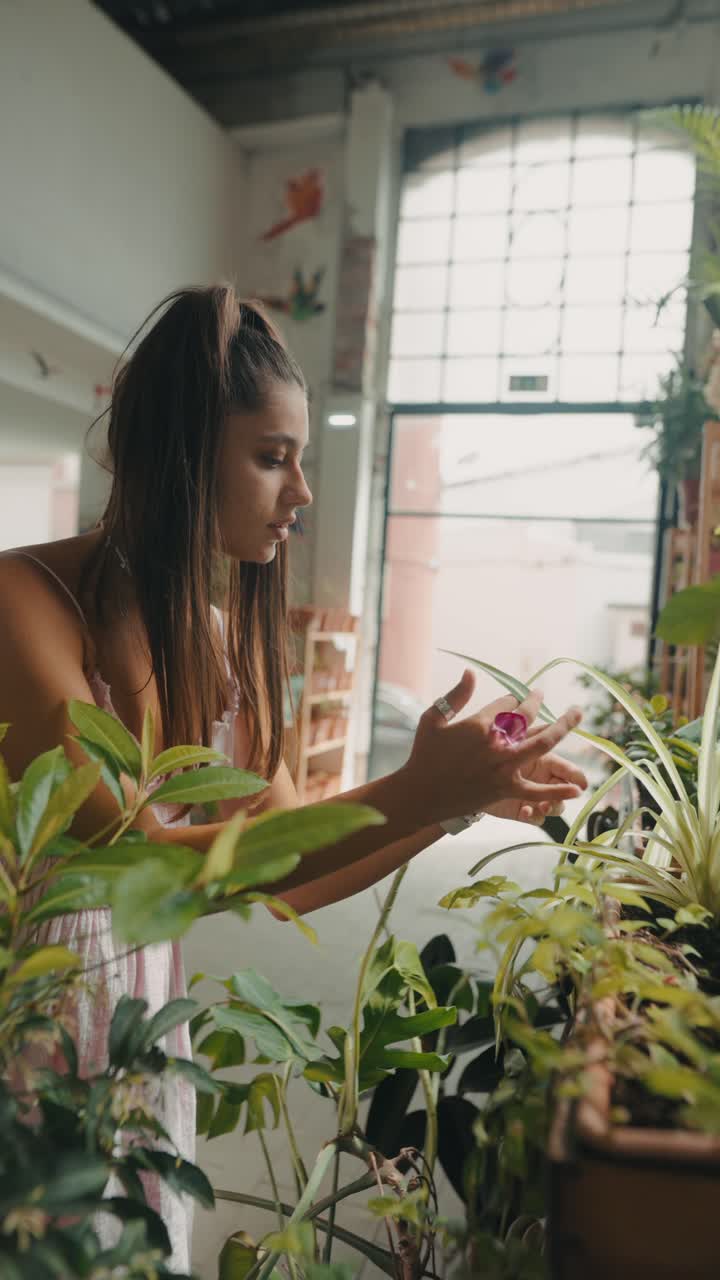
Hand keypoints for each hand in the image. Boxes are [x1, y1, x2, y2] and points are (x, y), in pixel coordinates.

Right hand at [404, 668, 584, 826]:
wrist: (421, 794)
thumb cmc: (424, 754)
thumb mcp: (433, 718)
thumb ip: (456, 695)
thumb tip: (471, 671)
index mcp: (480, 724)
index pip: (507, 703)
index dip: (512, 699)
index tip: (513, 699)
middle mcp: (497, 743)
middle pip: (529, 717)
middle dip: (539, 702)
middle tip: (542, 695)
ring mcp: (504, 767)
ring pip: (543, 744)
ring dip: (563, 727)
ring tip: (577, 715)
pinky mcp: (506, 790)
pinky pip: (538, 790)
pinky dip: (558, 790)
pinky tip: (577, 788)